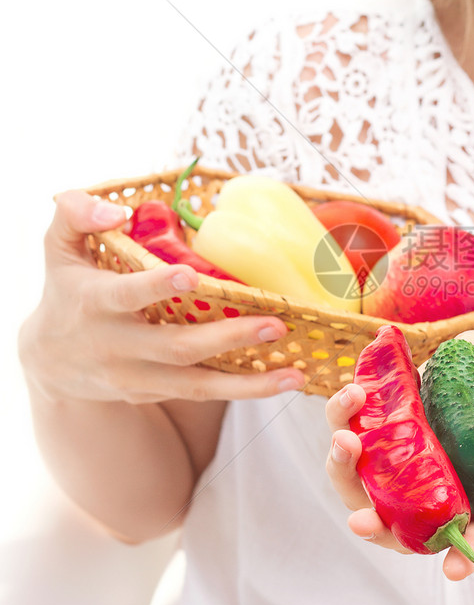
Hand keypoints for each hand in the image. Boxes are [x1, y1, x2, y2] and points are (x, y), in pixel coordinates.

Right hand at [19, 190, 306, 404]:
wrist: (50, 361)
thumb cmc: (66, 289)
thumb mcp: (58, 247)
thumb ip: (77, 213)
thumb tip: (117, 210)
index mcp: (95, 303)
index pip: (127, 295)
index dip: (156, 287)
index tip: (190, 275)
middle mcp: (117, 346)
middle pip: (176, 347)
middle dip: (228, 338)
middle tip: (275, 325)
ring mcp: (137, 377)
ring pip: (196, 386)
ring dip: (249, 384)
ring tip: (293, 373)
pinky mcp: (155, 393)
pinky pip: (201, 395)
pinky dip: (242, 391)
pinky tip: (281, 380)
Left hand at [324, 330, 473, 580]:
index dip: (468, 553)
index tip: (454, 570)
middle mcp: (442, 482)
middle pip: (403, 519)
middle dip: (377, 525)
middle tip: (360, 521)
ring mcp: (413, 452)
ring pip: (368, 476)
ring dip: (346, 465)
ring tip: (346, 437)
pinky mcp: (395, 418)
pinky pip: (363, 425)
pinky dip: (349, 413)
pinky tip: (357, 390)